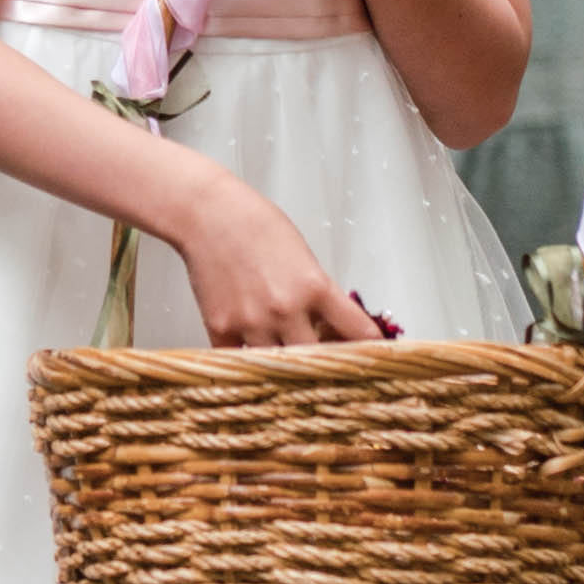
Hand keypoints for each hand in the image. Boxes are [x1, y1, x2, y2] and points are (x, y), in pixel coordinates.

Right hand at [167, 178, 391, 353]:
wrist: (207, 214)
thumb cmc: (256, 225)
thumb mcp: (303, 256)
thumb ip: (318, 293)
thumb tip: (332, 325)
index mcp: (314, 287)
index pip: (357, 331)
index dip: (370, 347)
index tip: (375, 356)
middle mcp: (286, 310)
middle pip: (318, 360)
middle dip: (326, 365)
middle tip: (328, 368)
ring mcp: (252, 322)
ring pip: (279, 368)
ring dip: (286, 367)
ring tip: (287, 360)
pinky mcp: (221, 328)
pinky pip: (240, 361)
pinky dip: (249, 361)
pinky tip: (254, 353)